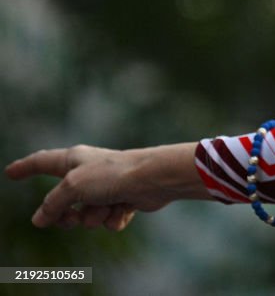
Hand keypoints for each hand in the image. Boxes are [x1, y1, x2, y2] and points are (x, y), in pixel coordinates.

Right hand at [5, 142, 203, 229]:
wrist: (153, 179)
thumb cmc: (113, 175)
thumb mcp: (72, 187)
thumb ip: (52, 205)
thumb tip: (40, 219)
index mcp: (74, 160)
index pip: (42, 162)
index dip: (25, 167)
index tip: (11, 172)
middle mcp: (89, 172)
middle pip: (62, 202)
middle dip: (66, 216)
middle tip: (72, 218)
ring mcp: (106, 187)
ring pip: (86, 216)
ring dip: (95, 216)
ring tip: (108, 205)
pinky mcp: (124, 200)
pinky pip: (108, 220)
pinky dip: (114, 218)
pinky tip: (125, 209)